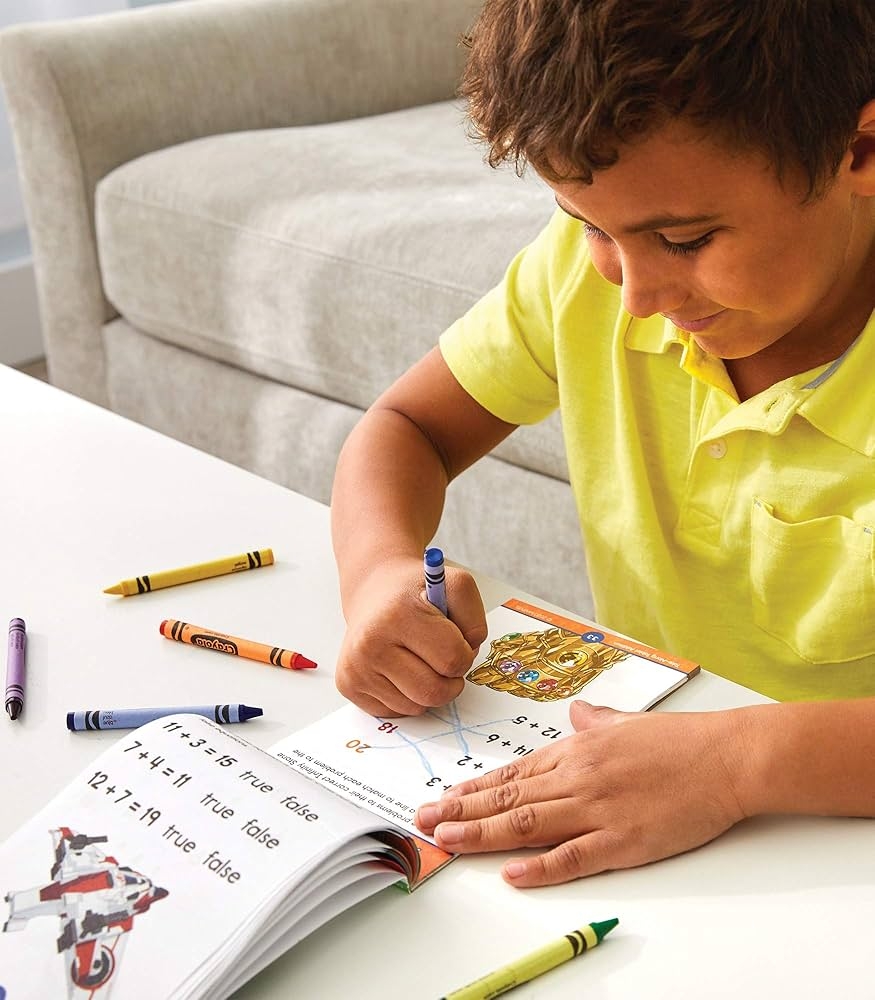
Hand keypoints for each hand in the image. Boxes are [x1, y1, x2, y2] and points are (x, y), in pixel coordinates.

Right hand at [335, 556, 486, 716]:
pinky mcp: (348, 685)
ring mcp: (355, 667)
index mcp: (398, 615)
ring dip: (428, 690)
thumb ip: (474, 619)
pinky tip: (400, 670)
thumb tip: (466, 657)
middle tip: (443, 658)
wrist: (375, 593)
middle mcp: (370, 643)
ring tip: (419, 660)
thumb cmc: (416, 593)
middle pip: (434, 692)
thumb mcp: (456, 586)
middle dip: (449, 680)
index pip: (452, 660)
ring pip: (416, 707)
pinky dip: (406, 697)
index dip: (464, 653)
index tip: (455, 640)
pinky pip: (396, 711)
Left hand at [415, 701, 750, 884]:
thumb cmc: (681, 741)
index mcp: (577, 750)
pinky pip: (573, 856)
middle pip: (509, 797)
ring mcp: (599, 809)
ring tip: (446, 839)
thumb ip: (596, 721)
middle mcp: (579, 777)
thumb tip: (577, 715)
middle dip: (462, 810)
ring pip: (528, 823)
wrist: (728, 758)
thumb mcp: (628, 721)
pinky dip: (540, 866)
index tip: (444, 798)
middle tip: (424, 820)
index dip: (474, 789)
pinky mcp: (624, 841)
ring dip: (483, 833)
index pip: (514, 773)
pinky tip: (512, 872)